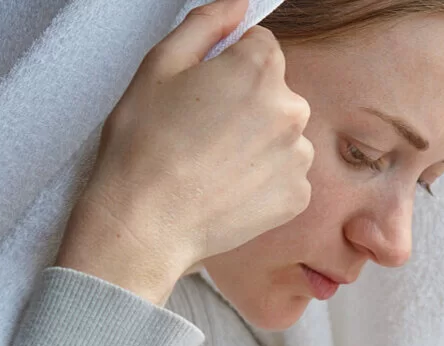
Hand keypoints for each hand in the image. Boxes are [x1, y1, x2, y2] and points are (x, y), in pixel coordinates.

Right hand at [56, 0, 313, 303]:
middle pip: (274, 92)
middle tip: (200, 133)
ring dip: (256, 143)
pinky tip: (226, 189)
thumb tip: (238, 5)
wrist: (145, 226)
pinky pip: (285, 175)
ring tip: (211, 165)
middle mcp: (292, 109)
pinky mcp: (299, 195)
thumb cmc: (143, 146)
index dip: (228, 66)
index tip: (202, 92)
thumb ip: (205, 24)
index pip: (259, 47)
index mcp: (260, 68)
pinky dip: (261, 180)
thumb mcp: (159, 66)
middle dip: (245, 105)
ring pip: (280, 135)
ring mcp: (300, 156)